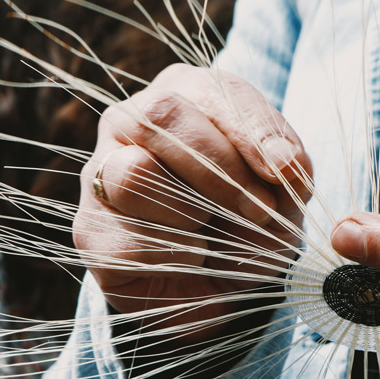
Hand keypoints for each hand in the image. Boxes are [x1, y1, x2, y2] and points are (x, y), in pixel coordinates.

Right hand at [74, 63, 310, 342]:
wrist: (221, 289)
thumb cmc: (250, 225)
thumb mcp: (284, 193)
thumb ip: (288, 170)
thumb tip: (285, 163)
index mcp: (183, 95)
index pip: (210, 89)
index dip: (251, 129)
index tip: (285, 169)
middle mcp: (131, 122)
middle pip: (162, 116)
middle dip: (222, 169)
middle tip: (262, 210)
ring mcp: (101, 174)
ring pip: (135, 172)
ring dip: (191, 210)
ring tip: (216, 234)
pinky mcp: (91, 230)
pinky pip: (129, 238)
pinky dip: (173, 255)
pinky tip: (191, 259)